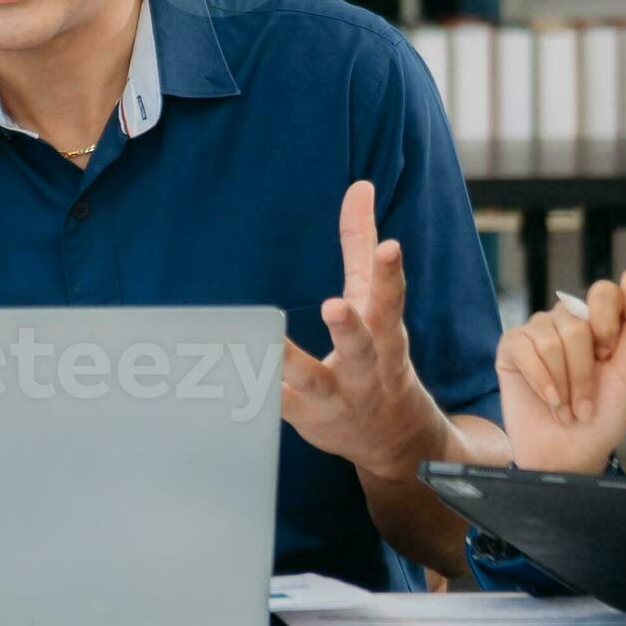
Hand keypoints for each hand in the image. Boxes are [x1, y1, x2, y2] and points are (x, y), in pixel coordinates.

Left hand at [279, 181, 457, 480]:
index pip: (392, 299)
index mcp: (386, 333)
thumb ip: (362, 246)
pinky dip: (259, 393)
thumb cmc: (381, 355)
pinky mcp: (308, 418)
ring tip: (266, 345)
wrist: (395, 439)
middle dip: (349, 328)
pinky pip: (280, 405)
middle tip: (333, 307)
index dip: (391, 273)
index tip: (391, 246)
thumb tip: (360, 187)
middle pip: (362, 347)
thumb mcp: (376, 303)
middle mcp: (367, 368)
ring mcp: (339, 397)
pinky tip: (230, 378)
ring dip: (290, 365)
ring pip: (314, 381)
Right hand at [499, 271, 625, 472]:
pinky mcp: (511, 348)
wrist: (570, 453)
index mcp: (600, 324)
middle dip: (584, 372)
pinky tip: (548, 401)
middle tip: (585, 401)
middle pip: (577, 322)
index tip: (607, 356)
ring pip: (551, 339)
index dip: (607, 324)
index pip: (603, 292)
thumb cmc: (601, 418)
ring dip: (563, 384)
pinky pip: (524, 349)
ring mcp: (537, 332)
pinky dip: (541, 382)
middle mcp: (567, 322)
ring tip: (566, 407)